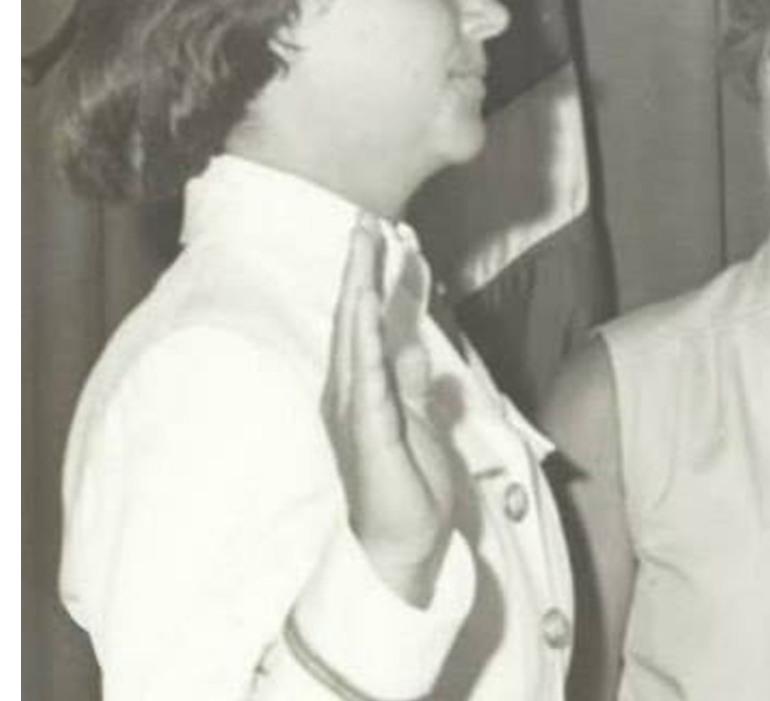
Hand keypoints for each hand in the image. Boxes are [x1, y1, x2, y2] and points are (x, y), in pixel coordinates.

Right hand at [320, 219, 466, 606]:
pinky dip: (365, 340)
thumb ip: (413, 389)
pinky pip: (366, 378)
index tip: (377, 236)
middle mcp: (351, 395)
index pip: (366, 326)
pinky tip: (364, 306)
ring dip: (359, 290)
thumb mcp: (418, 427)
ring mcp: (355, 413)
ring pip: (355, 340)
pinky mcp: (369, 433)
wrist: (401, 549)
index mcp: (364, 392)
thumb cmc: (407, 492)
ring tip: (362, 245)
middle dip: (359, 270)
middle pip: (354, 321)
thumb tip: (413, 351)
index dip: (371, 281)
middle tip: (362, 220)